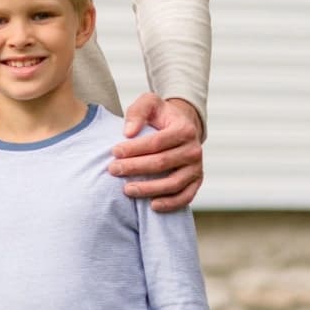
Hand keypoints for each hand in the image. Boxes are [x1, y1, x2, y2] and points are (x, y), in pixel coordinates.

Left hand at [113, 95, 202, 211]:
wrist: (181, 127)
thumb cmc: (160, 116)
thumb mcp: (149, 103)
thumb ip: (138, 112)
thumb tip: (128, 132)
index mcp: (185, 130)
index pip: (157, 142)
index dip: (134, 149)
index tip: (114, 152)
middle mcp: (194, 150)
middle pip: (162, 163)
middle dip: (135, 168)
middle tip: (113, 170)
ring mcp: (197, 168)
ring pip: (173, 183)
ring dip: (149, 189)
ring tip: (127, 190)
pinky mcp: (196, 182)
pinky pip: (186, 196)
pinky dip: (170, 204)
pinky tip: (152, 206)